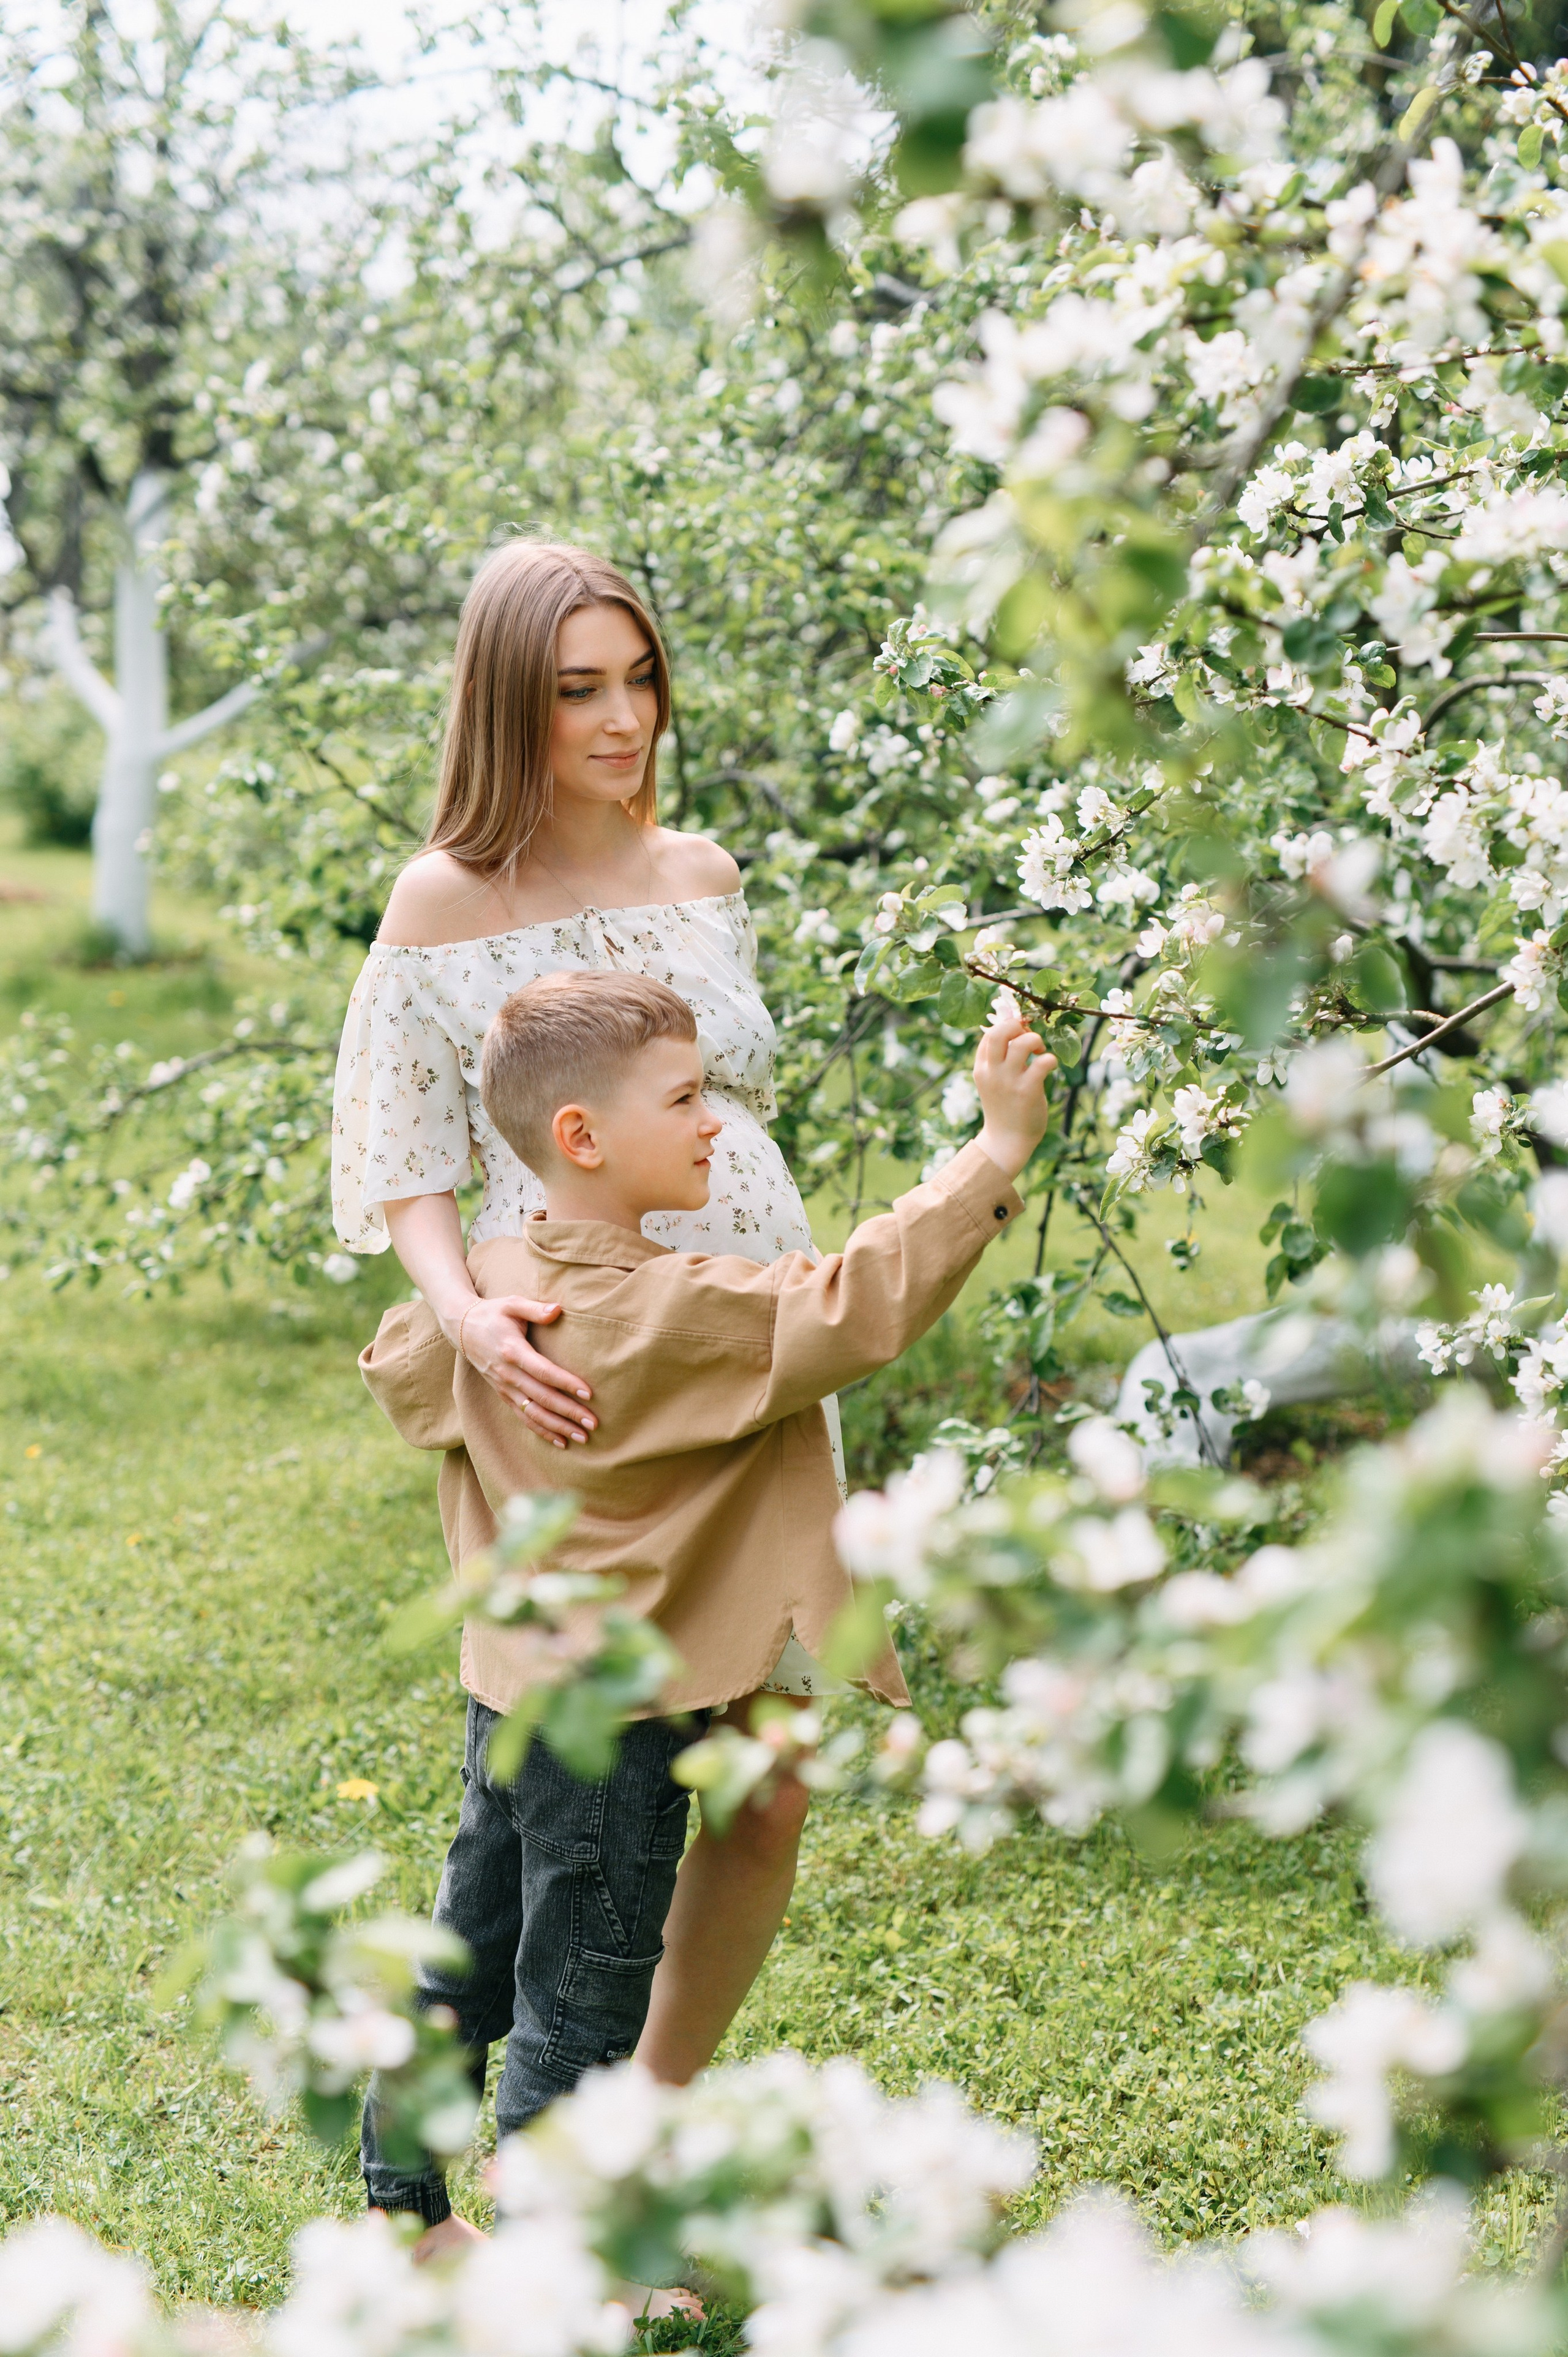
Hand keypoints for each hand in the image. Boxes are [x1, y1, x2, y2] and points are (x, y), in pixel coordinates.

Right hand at [450, 1295, 595, 1447]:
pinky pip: (523, 1417)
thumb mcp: (512, 1304)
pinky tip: (561, 1441)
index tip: (588, 1393)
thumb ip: (535, 1309)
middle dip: (568, 1412)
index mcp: (513, 1351)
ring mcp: (504, 1387)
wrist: (462, 1328)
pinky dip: (542, 1431)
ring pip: (533, 1413)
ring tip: (583, 1437)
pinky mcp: (502, 1394)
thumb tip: (558, 1310)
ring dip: (558, 1427)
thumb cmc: (493, 1313)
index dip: (565, 1383)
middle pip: (542, 1398)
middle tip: (593, 1422)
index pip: (543, 1371)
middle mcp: (508, 1374)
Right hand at [972, 1013, 1055, 1181]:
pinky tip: (1049, 1067)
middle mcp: (992, 1072)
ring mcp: (1009, 1081)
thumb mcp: (993, 1082)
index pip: (989, 1034)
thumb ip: (1000, 1060)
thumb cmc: (1004, 1108)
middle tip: (1028, 1037)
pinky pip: (1043, 1062)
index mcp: (981, 1068)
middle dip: (1018, 1026)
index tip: (1020, 1033)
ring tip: (1040, 1053)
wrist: (1007, 1141)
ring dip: (1037, 1041)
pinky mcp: (1027, 1091)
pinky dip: (1050, 1059)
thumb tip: (1018, 1031)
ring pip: (1024, 1042)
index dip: (1007, 1026)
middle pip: (1000, 1031)